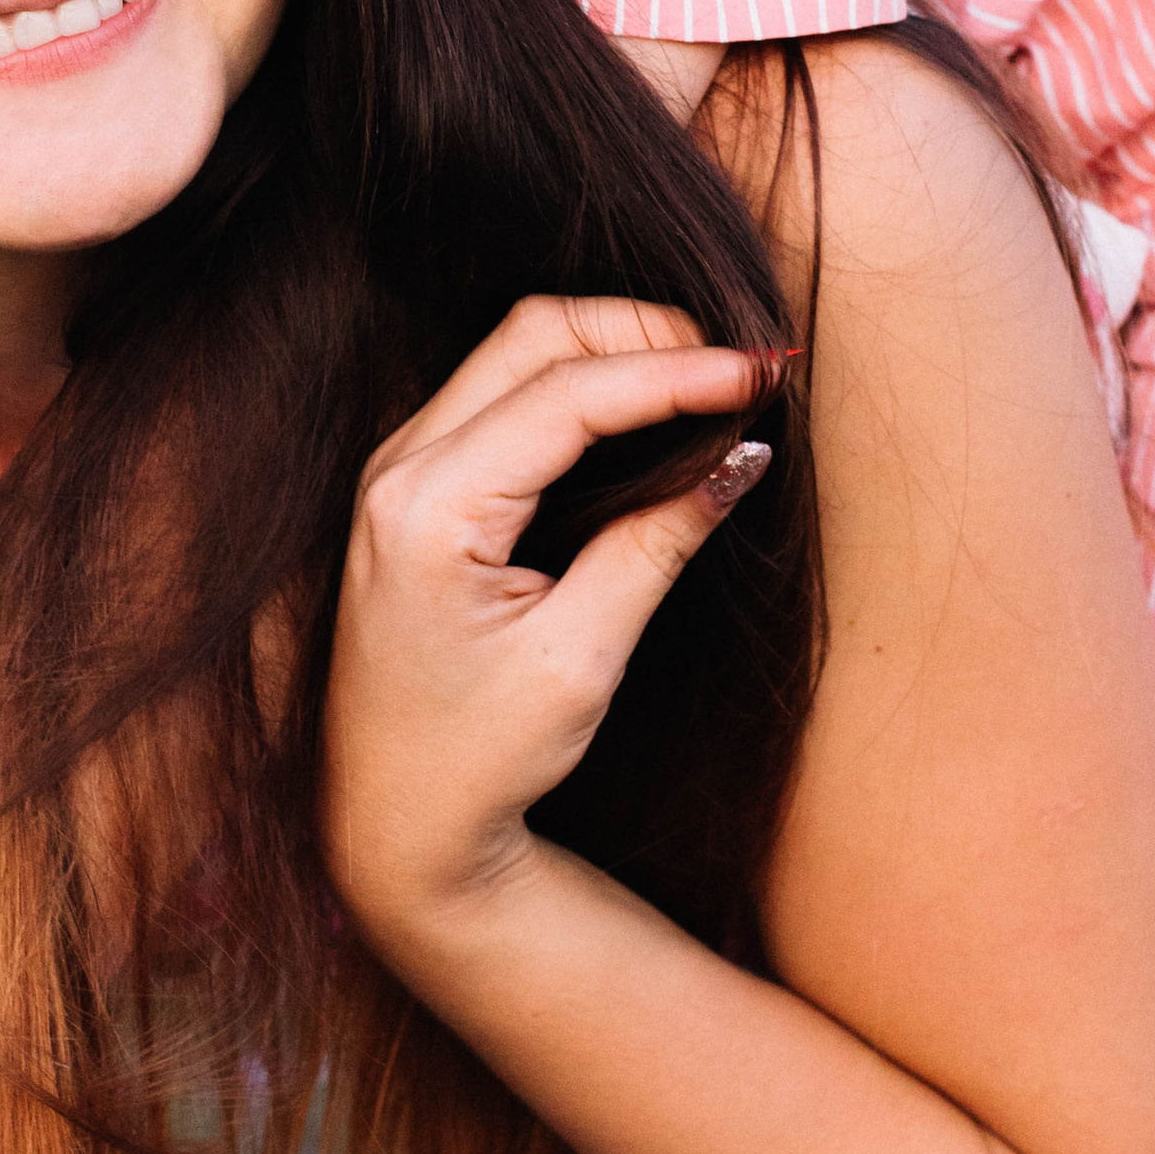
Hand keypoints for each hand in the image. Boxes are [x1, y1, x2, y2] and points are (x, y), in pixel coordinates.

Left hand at [321, 296, 770, 956]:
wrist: (392, 821)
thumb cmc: (478, 758)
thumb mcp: (581, 657)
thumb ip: (657, 543)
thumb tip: (742, 458)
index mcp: (429, 508)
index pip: (568, 392)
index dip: (674, 370)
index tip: (762, 376)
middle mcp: (400, 468)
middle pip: (534, 334)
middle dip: (645, 332)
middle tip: (738, 372)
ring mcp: (399, 469)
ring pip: (516, 350)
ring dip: (613, 348)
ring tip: (706, 382)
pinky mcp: (416, 484)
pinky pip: (501, 392)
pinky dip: (578, 383)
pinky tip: (645, 411)